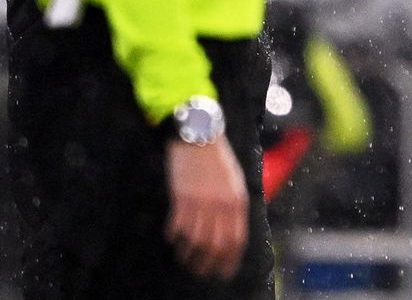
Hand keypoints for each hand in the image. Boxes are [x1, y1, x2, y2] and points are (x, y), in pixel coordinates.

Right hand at [165, 137, 247, 280]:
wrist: (199, 138)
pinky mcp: (182, 198)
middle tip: (202, 272)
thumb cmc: (218, 159)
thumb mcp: (235, 182)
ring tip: (186, 261)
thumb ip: (234, 206)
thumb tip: (232, 230)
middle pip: (216, 245)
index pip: (236, 239)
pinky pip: (178, 226)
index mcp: (237, 201)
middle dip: (209, 263)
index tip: (224, 272)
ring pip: (195, 240)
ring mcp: (201, 202)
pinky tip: (174, 240)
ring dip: (189, 254)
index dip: (230, 260)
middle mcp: (221, 205)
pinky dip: (175, 236)